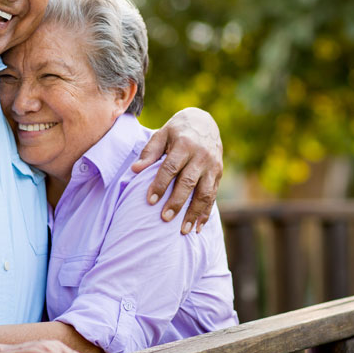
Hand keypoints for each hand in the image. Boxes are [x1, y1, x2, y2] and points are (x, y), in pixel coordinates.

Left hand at [132, 107, 222, 233]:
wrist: (205, 122)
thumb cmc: (177, 130)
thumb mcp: (162, 134)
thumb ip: (149, 152)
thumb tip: (134, 170)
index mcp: (184, 144)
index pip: (170, 167)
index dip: (160, 184)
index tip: (150, 200)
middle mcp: (201, 156)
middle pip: (188, 182)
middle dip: (177, 202)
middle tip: (164, 218)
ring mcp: (212, 166)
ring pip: (205, 193)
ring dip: (194, 213)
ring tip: (183, 230)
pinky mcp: (219, 174)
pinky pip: (213, 196)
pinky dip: (206, 213)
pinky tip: (198, 227)